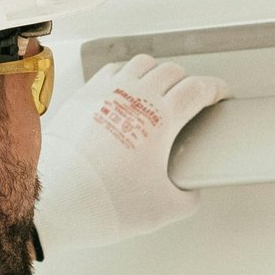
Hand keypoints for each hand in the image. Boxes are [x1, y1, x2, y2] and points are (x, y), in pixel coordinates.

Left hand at [33, 54, 229, 251]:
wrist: (55, 199)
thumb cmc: (104, 202)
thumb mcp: (163, 210)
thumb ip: (188, 198)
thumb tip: (190, 192)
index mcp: (162, 118)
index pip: (198, 88)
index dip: (215, 88)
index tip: (219, 93)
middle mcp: (135, 97)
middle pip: (171, 71)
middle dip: (187, 81)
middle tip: (191, 97)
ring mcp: (106, 92)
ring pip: (141, 64)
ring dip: (156, 73)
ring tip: (158, 88)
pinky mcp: (83, 95)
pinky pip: (111, 70)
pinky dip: (125, 74)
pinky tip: (124, 90)